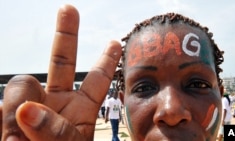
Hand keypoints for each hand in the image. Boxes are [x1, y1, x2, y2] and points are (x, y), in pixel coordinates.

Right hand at [1, 4, 121, 140]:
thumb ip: (55, 132)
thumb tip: (28, 110)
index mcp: (80, 111)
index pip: (97, 81)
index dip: (106, 62)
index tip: (115, 42)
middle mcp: (56, 104)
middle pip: (63, 62)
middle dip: (66, 35)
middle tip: (69, 8)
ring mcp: (30, 108)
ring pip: (21, 86)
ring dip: (16, 110)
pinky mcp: (7, 116)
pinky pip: (0, 106)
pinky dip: (1, 121)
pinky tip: (6, 135)